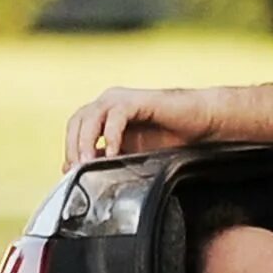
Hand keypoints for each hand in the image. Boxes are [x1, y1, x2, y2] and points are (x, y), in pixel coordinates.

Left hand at [63, 86, 219, 170]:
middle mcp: (109, 102)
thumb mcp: (134, 155)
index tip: (73, 173)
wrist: (201, 124)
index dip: (70, 149)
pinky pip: (115, 116)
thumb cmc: (172, 138)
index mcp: (105, 113)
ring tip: (89, 162)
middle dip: (74, 147)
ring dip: (86, 141)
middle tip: (78, 170)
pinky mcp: (137, 101)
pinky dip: (111, 135)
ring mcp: (121, 99)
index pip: (75, 128)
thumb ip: (108, 159)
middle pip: (78, 122)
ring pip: (90, 117)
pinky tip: (114, 153)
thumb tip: (77, 170)